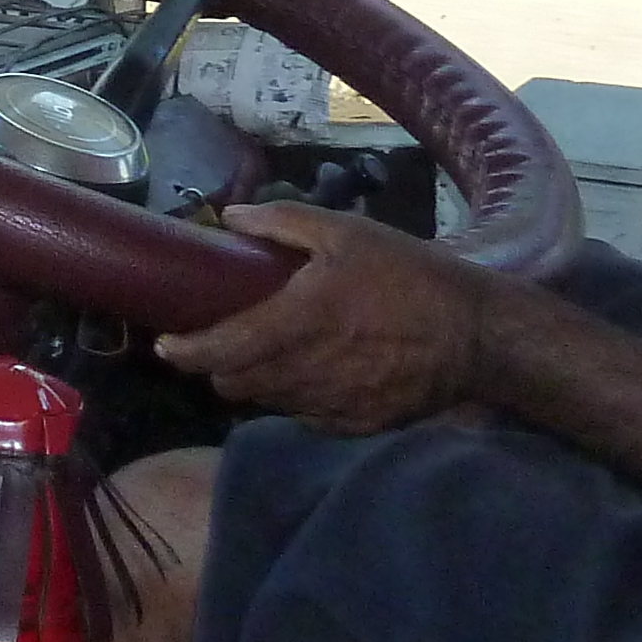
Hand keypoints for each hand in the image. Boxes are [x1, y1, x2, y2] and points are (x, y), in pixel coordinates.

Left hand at [155, 203, 513, 435]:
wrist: (475, 334)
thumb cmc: (407, 274)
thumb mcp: (346, 232)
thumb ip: (283, 223)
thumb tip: (231, 217)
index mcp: (295, 324)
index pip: (219, 352)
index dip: (184, 353)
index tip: (166, 345)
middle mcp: (303, 373)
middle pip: (234, 385)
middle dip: (217, 367)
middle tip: (219, 341)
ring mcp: (329, 405)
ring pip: (267, 402)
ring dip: (256, 381)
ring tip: (268, 351)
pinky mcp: (354, 425)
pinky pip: (305, 416)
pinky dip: (295, 397)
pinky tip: (312, 371)